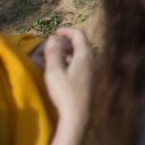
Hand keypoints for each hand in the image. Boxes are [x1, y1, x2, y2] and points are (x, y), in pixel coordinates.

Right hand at [43, 28, 92, 144]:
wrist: (77, 113)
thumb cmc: (65, 91)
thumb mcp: (54, 71)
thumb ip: (52, 53)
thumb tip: (51, 39)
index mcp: (85, 54)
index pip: (79, 34)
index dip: (67, 30)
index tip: (55, 32)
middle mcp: (93, 58)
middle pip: (81, 43)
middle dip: (66, 42)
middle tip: (52, 46)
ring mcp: (93, 68)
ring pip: (81, 53)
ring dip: (68, 51)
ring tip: (55, 56)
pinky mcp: (91, 77)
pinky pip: (82, 62)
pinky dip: (72, 59)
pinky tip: (62, 68)